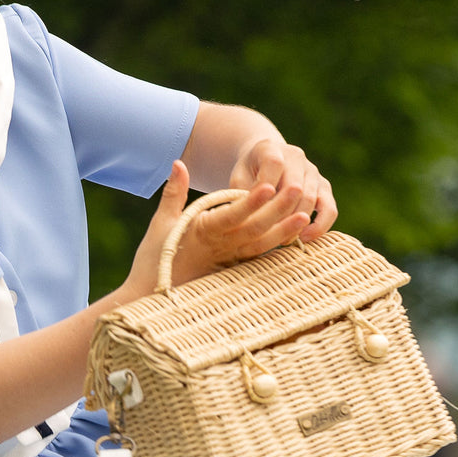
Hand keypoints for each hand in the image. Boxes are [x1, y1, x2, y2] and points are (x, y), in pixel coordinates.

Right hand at [124, 161, 314, 296]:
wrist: (152, 294)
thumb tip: (179, 162)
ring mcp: (230, 260)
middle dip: (277, 210)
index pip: (231, 215)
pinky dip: (277, 245)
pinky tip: (294, 235)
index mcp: (203, 233)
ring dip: (284, 230)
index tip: (267, 186)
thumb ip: (174, 192)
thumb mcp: (161, 222)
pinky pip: (260, 257)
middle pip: (254, 228)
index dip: (250, 202)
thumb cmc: (154, 257)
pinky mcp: (234, 268)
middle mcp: (220, 248)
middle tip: (297, 189)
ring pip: (262, 245)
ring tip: (305, 215)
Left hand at [228, 137, 335, 241]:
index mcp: (271, 149)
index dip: (265, 188)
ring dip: (297, 222)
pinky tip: (304, 238)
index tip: (255, 210)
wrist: (265, 164)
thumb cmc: (248, 175)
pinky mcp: (324, 187)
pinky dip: (320, 226)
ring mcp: (312, 171)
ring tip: (283, 240)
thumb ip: (242, 193)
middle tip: (269, 235)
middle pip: (295, 186)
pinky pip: (329, 208)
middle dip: (281, 213)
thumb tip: (249, 217)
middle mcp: (296, 157)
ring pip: (311, 199)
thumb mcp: (238, 179)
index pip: (274, 164)